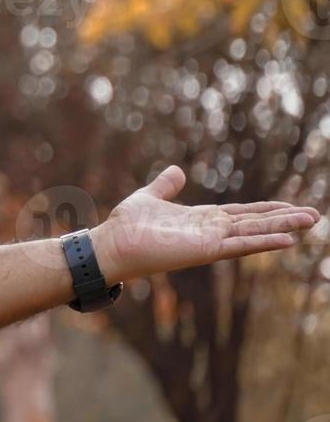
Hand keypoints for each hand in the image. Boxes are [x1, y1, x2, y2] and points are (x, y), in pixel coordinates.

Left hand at [91, 165, 320, 283]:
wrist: (111, 244)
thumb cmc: (126, 225)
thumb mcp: (149, 196)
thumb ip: (166, 185)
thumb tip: (177, 170)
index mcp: (201, 219)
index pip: (242, 213)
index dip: (266, 209)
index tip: (290, 205)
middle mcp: (210, 231)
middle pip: (255, 222)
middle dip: (284, 218)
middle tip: (315, 214)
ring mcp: (210, 242)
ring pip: (254, 232)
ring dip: (282, 227)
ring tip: (311, 220)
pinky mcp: (205, 251)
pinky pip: (240, 245)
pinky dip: (263, 242)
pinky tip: (287, 239)